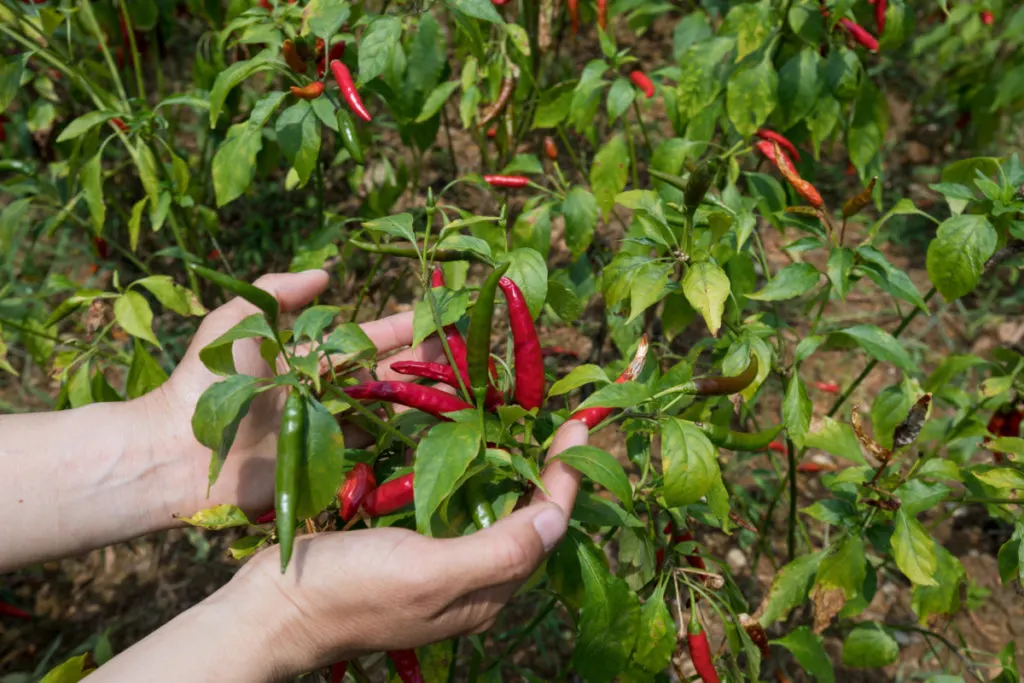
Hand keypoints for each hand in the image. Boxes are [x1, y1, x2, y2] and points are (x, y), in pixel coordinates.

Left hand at [144, 270, 451, 520]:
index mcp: (308, 357)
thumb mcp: (237, 321)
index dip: (402, 327)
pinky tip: (434, 428)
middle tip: (461, 354)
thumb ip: (279, 292)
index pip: (367, 338)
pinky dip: (399, 438)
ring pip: (384, 410)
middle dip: (423, 363)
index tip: (437, 313)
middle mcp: (324, 392)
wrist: (175, 449)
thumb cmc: (205, 381)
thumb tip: (327, 274)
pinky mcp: (326, 463)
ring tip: (460, 389)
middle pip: (384, 374)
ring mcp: (327, 428)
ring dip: (419, 399)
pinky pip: (368, 448)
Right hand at [225, 420, 588, 677]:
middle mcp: (472, 583)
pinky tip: (468, 449)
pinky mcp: (411, 551)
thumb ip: (499, 551)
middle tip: (557, 421)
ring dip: (515, 471)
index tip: (578, 425)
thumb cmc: (349, 591)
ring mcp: (441, 567)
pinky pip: (458, 509)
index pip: (547, 527)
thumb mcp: (428, 573)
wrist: (271, 608)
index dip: (567, 477)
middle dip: (549, 472)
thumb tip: (559, 517)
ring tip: (524, 426)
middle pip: (530, 522)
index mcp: (485, 593)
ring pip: (496, 513)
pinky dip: (474, 476)